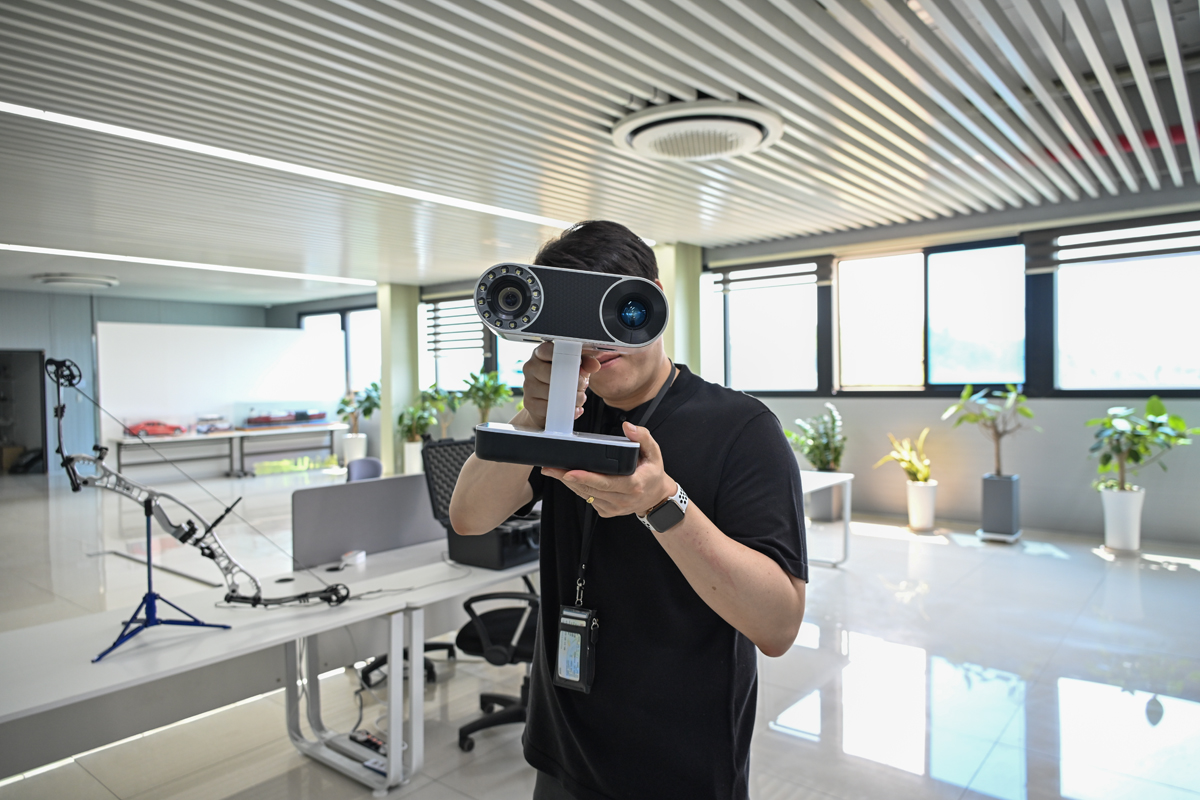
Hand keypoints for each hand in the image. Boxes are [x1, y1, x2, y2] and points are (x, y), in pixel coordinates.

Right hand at [521, 342, 599, 428]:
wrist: (545, 405)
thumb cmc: (559, 381)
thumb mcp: (574, 369)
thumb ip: (585, 363)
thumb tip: (594, 364)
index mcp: (539, 354)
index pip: (547, 349)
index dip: (564, 356)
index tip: (577, 362)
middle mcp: (531, 368)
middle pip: (553, 372)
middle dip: (574, 381)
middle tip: (582, 384)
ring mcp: (528, 386)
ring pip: (554, 392)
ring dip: (573, 398)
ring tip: (579, 397)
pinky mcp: (530, 403)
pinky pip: (551, 408)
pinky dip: (567, 410)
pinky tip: (572, 408)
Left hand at [542, 422, 674, 519]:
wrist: (656, 498)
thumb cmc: (653, 473)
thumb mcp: (654, 453)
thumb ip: (642, 437)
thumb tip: (628, 426)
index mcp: (633, 485)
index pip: (605, 482)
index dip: (585, 478)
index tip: (569, 472)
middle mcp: (622, 500)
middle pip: (589, 489)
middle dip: (567, 478)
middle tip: (550, 468)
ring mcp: (613, 508)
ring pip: (586, 495)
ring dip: (569, 484)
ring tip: (554, 472)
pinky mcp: (607, 512)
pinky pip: (588, 500)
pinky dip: (578, 489)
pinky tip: (570, 480)